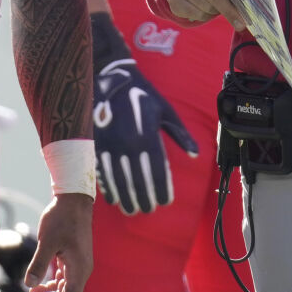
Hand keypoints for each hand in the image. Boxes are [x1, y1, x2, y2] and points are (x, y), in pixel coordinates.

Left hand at [21, 192, 92, 291]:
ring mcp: (77, 265)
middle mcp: (81, 270)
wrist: (73, 200)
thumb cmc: (61, 218)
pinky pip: (61, 280)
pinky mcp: (71, 259)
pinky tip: (33, 288)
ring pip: (62, 290)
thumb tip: (29, 285)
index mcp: (79, 268)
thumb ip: (39, 264)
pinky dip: (48, 286)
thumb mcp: (47, 241)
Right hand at [93, 57, 199, 213]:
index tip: (166, 202)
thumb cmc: (143, 96)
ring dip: (126, 198)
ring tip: (132, 210)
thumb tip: (196, 154)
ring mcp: (109, 146)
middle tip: (149, 209)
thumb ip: (181, 135)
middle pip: (136, 180)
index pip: (156, 171)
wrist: (111, 80)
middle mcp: (127, 144)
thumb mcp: (166, 111)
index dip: (161, 189)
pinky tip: (114, 198)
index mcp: (147, 136)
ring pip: (118, 180)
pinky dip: (108, 187)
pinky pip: (102, 172)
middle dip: (144, 198)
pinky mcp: (96, 145)